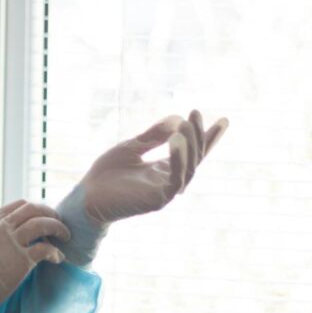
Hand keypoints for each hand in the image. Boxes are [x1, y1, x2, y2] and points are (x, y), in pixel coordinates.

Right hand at [0, 200, 69, 312]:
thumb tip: (14, 233)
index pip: (20, 204)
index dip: (37, 209)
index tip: (45, 217)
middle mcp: (1, 228)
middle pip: (33, 208)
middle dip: (51, 213)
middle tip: (59, 223)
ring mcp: (10, 243)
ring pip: (42, 223)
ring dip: (58, 228)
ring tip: (65, 237)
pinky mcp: (20, 261)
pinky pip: (46, 248)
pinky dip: (56, 252)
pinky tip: (57, 258)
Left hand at [80, 110, 228, 224]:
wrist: (87, 196)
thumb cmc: (106, 174)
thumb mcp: (131, 147)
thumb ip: (153, 136)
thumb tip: (177, 118)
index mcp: (163, 169)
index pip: (191, 151)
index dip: (208, 137)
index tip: (224, 120)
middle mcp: (169, 180)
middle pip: (194, 157)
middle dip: (199, 135)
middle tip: (197, 113)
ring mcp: (166, 192)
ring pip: (188, 167)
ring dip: (190, 144)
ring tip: (187, 123)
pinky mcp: (158, 199)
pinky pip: (175, 178)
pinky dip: (178, 158)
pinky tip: (177, 140)